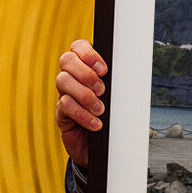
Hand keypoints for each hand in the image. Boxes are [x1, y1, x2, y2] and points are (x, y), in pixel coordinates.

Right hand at [55, 40, 107, 166]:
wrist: (103, 145)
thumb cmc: (112, 115)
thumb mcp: (117, 95)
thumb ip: (117, 81)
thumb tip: (130, 70)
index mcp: (86, 67)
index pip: (78, 46)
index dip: (88, 53)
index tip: (104, 69)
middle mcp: (72, 77)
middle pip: (66, 60)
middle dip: (86, 73)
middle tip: (102, 90)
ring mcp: (64, 93)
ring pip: (63, 81)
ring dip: (85, 95)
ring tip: (100, 109)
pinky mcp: (61, 113)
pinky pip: (65, 105)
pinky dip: (82, 114)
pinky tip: (96, 123)